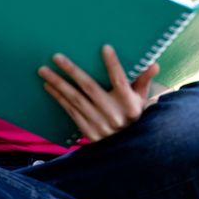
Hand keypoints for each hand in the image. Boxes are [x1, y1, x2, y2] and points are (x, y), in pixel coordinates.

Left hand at [38, 45, 158, 141]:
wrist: (128, 151)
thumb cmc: (135, 116)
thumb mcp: (142, 100)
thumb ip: (144, 81)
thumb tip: (154, 64)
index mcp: (128, 103)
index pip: (120, 79)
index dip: (113, 64)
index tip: (105, 47)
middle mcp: (113, 113)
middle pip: (89, 87)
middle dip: (71, 71)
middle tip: (56, 56)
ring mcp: (99, 124)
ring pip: (75, 99)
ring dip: (58, 84)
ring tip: (44, 71)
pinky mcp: (88, 133)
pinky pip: (70, 111)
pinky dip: (59, 98)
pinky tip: (49, 86)